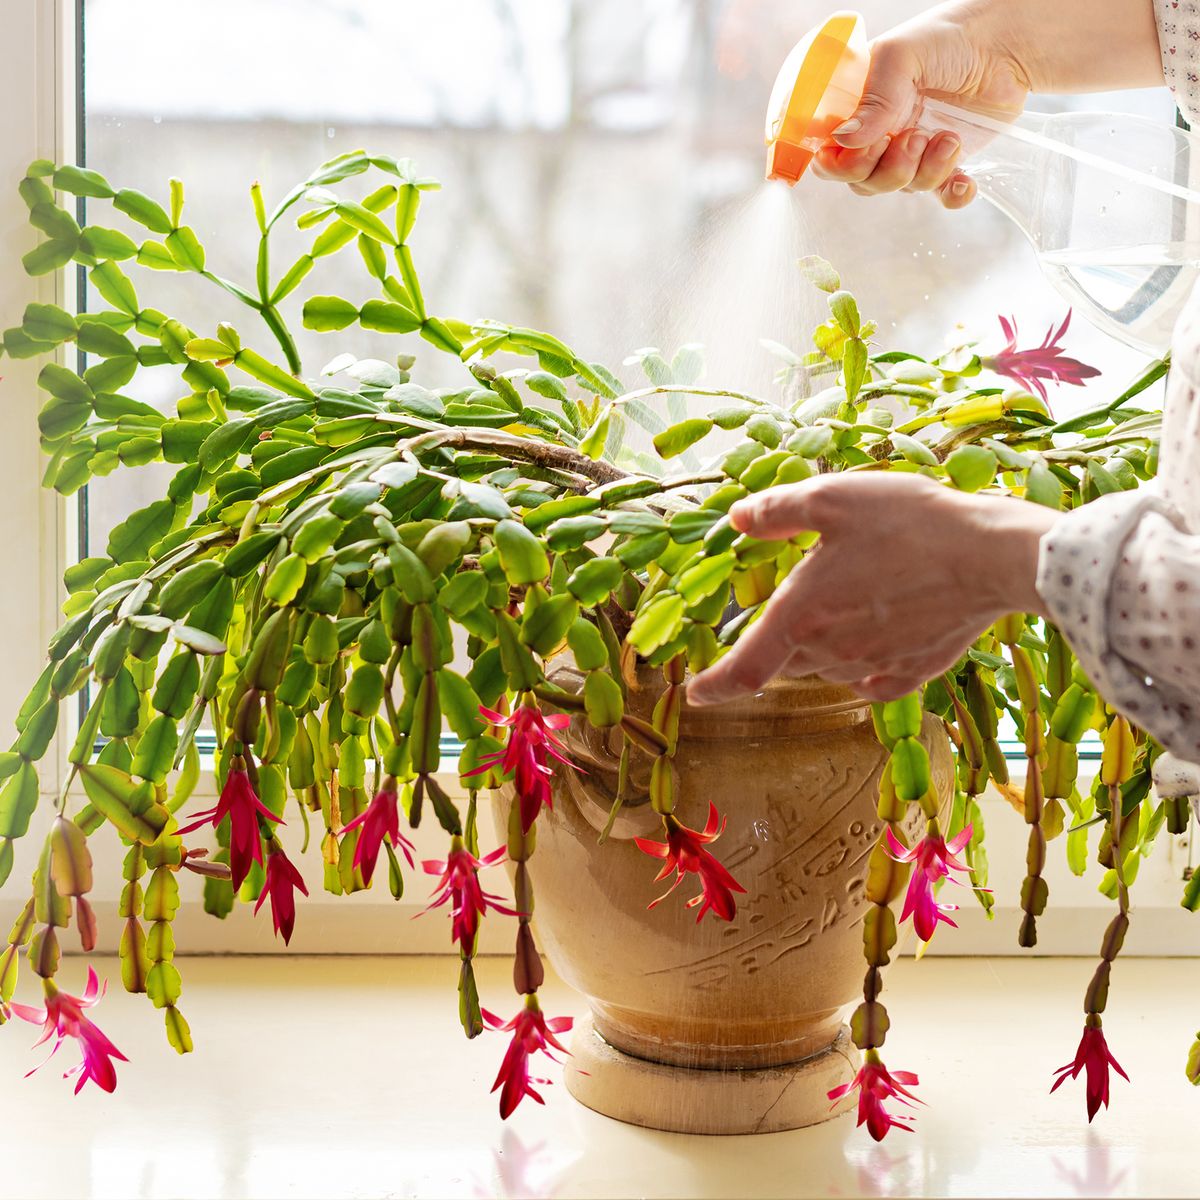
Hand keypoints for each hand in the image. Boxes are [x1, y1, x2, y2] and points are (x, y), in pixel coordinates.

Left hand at [686, 473, 1057, 706]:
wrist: (993, 557)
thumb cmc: (910, 523)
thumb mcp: (832, 498)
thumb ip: (777, 511)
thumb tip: (737, 519)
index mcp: (802, 615)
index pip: (743, 669)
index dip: (713, 686)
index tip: (693, 694)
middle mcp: (832, 651)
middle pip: (785, 664)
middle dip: (776, 646)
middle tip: (793, 609)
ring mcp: (874, 665)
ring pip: (827, 670)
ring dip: (820, 649)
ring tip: (845, 605)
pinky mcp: (914, 671)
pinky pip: (872, 681)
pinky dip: (862, 667)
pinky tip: (874, 643)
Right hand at [811, 0, 1160, 209]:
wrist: (1006, 44)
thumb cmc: (948, 39)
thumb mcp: (902, 56)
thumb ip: (875, 99)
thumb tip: (844, 141)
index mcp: (859, 111)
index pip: (830, 157)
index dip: (839, 166)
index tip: (861, 152)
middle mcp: (881, 136)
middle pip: (863, 182)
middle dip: (888, 169)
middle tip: (913, 137)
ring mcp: (914, 152)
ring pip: (901, 189)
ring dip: (926, 172)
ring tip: (949, 138)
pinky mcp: (947, 164)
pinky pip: (941, 197)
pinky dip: (953, 195)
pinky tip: (964, 181)